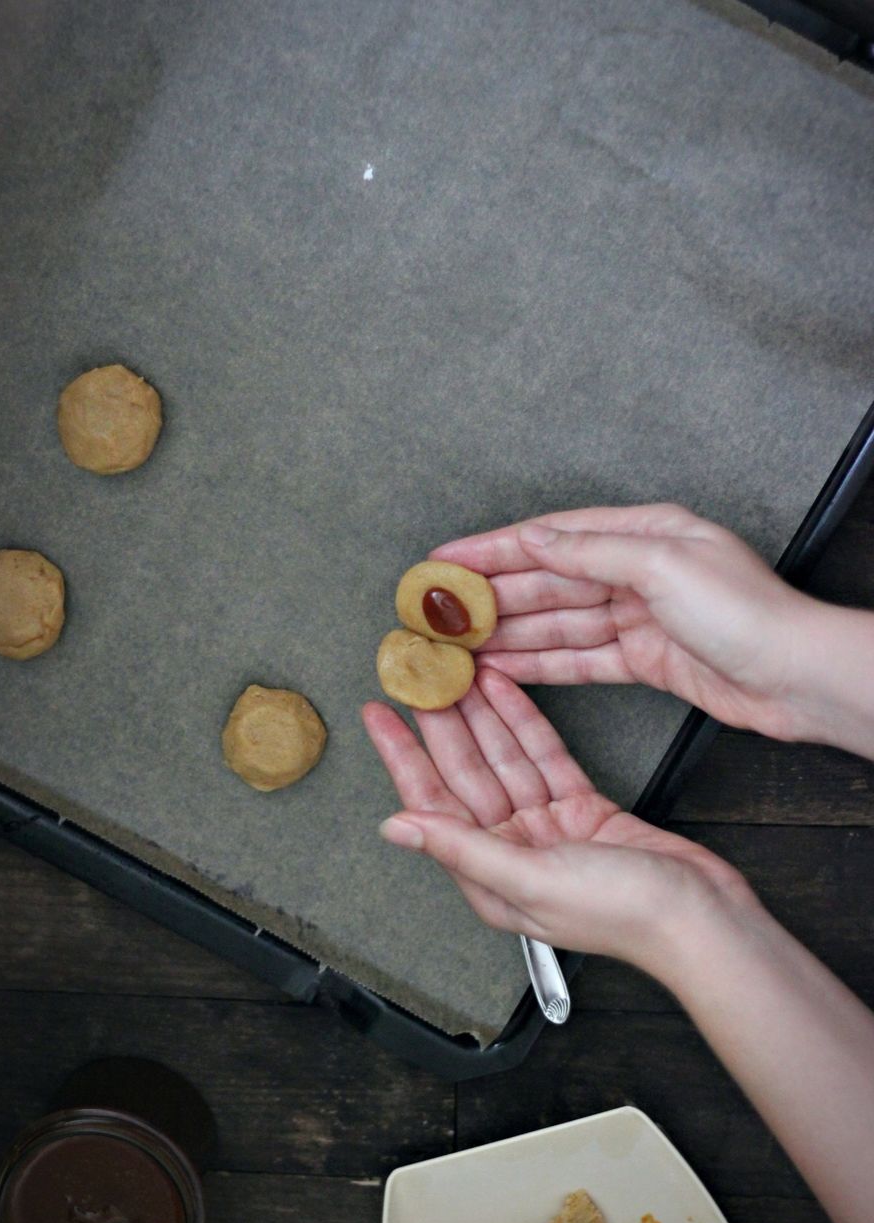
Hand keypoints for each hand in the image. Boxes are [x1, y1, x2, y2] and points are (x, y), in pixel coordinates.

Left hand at [362, 667, 754, 976]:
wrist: (700, 918)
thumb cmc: (623, 914)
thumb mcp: (530, 878)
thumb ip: (462, 849)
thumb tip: (395, 828)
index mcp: (487, 877)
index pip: (430, 804)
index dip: (402, 756)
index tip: (378, 714)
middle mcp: (511, 852)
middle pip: (464, 775)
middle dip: (439, 724)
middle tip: (417, 675)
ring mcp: (547, 829)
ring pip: (503, 760)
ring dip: (479, 716)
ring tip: (456, 671)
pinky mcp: (584, 809)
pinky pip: (544, 758)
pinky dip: (524, 724)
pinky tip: (504, 692)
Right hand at [431, 502, 815, 741]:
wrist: (795, 676)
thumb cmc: (747, 613)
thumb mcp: (663, 566)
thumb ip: (591, 552)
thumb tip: (533, 540)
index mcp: (645, 533)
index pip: (553, 536)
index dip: (494, 547)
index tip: (445, 559)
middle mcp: (638, 571)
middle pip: (550, 580)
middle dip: (493, 595)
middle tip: (441, 611)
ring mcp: (640, 617)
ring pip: (559, 622)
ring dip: (509, 632)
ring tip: (460, 645)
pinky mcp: (645, 660)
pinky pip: (580, 658)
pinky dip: (541, 663)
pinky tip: (504, 668)